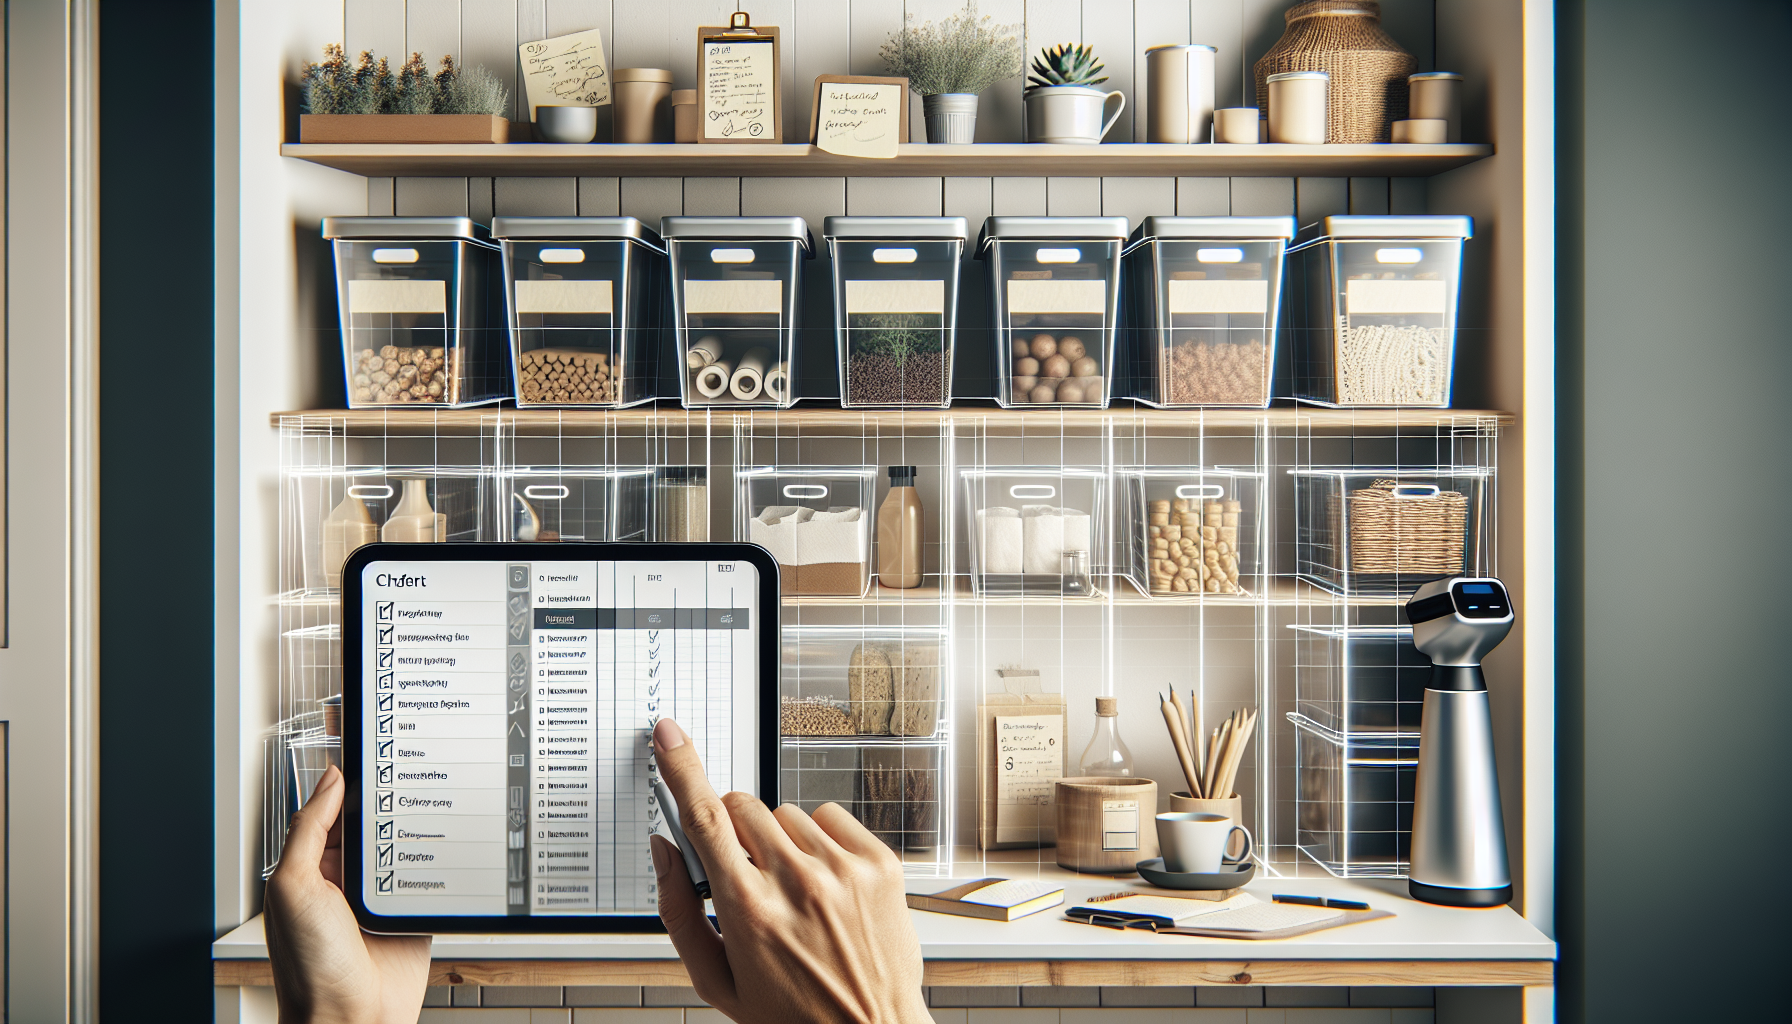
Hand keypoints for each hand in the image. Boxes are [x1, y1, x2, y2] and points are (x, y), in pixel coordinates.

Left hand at [265, 765, 431, 1023]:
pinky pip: (431, 874)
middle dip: (388, 799)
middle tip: (409, 766)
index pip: (330, 810)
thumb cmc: (309, 968)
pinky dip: (441, 858)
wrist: (352, 1019)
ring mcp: (382, 896)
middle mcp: (347, 880)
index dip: (347, 780)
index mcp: (312, 868)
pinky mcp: (413, 912)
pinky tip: (448, 841)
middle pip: (373, 823)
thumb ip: (309, 831)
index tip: (367, 746)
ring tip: (431, 798)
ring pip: (405, 843)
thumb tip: (328, 781)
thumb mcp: (294, 887)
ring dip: (417, 826)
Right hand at [651, 718, 928, 1023]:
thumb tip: (666, 850)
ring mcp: (842, 869)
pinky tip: (821, 880)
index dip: (682, 769)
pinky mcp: (878, 863)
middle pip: (742, 806)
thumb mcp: (716, 981)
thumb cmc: (792, 1015)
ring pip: (785, 812)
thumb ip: (679, 912)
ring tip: (793, 891)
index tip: (671, 736)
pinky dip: (819, 838)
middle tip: (745, 873)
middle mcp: (797, 882)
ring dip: (778, 839)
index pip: (705, 819)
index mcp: (749, 910)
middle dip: (732, 829)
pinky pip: (830, 814)